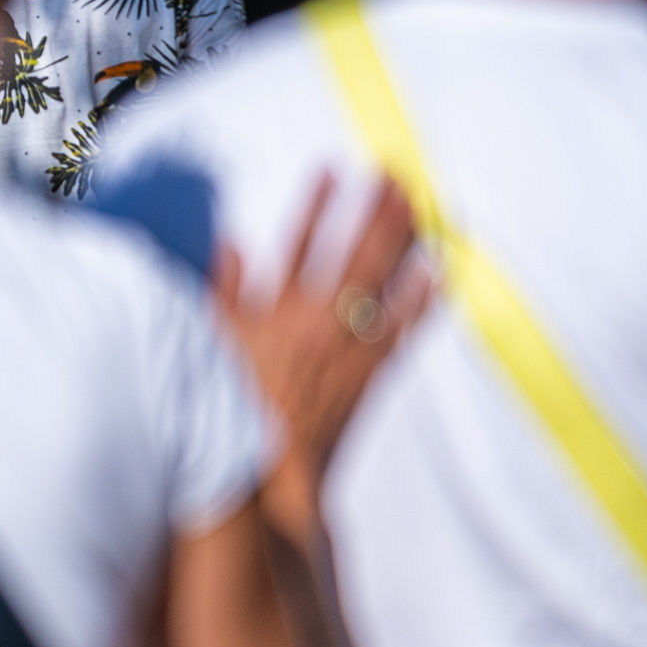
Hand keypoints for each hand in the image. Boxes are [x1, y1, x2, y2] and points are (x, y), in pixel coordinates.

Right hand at [214, 173, 424, 539]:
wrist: (266, 476)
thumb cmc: (231, 412)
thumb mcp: (209, 346)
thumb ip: (223, 292)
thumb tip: (231, 245)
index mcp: (275, 312)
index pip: (300, 243)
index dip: (318, 203)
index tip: (333, 170)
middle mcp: (319, 323)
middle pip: (357, 253)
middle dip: (377, 210)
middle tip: (396, 177)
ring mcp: (351, 348)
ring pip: (387, 283)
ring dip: (406, 242)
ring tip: (423, 208)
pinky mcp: (371, 376)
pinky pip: (404, 328)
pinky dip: (422, 299)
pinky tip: (437, 273)